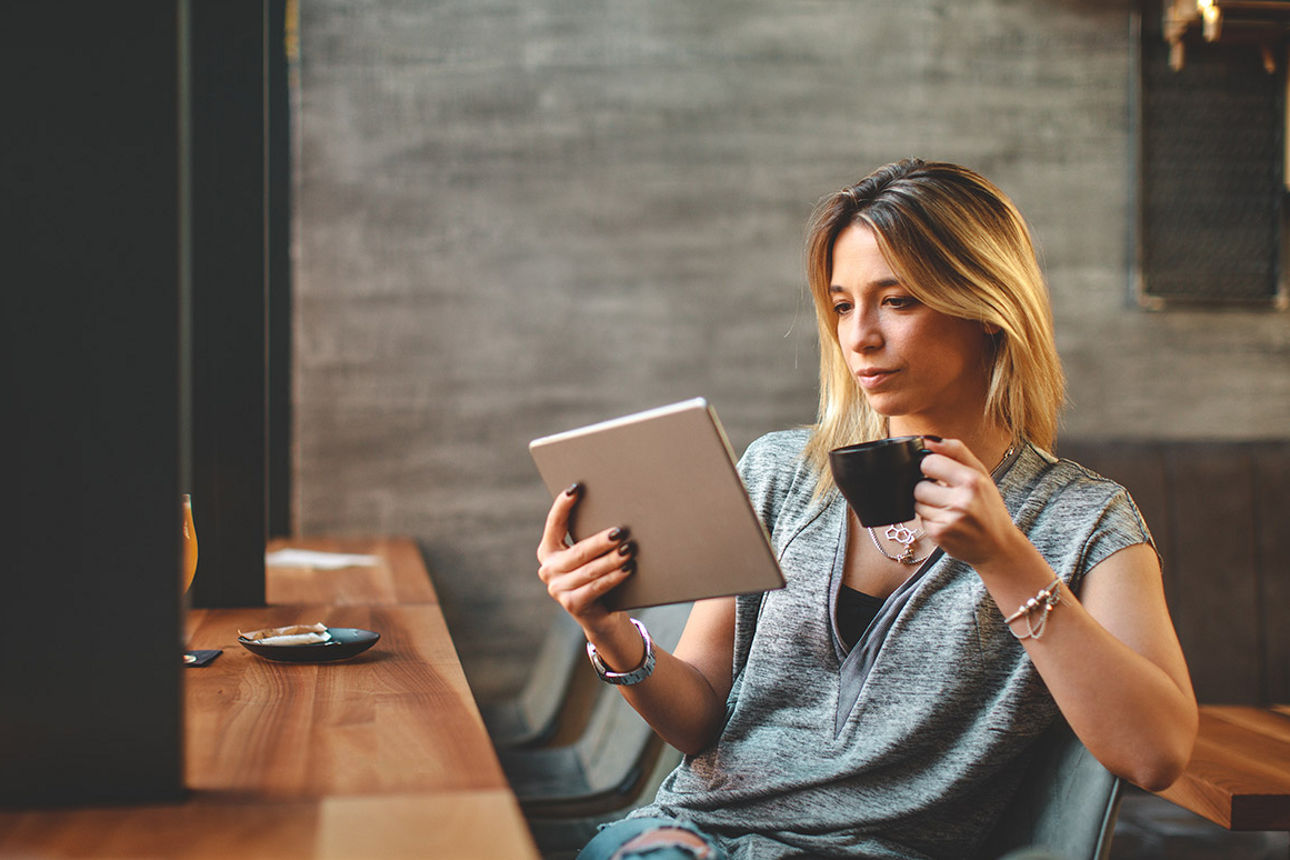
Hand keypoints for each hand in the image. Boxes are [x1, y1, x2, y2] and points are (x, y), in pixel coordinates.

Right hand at [536, 483, 636, 635]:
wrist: (601, 615)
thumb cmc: (598, 574)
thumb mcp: (591, 554)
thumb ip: (592, 536)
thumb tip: (615, 512)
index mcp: (548, 550)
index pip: (554, 523)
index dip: (563, 505)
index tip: (577, 488)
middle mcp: (548, 569)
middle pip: (578, 551)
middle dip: (600, 541)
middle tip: (619, 532)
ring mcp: (557, 589)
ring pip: (589, 570)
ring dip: (611, 560)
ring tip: (629, 550)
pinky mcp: (572, 604)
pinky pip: (596, 587)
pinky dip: (614, 578)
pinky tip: (628, 570)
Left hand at [913, 438, 1025, 566]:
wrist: (998, 546)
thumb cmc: (988, 507)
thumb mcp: (981, 474)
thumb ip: (956, 451)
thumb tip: (928, 440)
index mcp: (972, 480)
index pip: (928, 462)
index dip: (929, 467)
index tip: (937, 473)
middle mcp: (961, 501)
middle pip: (918, 486)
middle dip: (927, 489)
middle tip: (945, 495)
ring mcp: (949, 520)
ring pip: (916, 503)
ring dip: (927, 506)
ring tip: (948, 510)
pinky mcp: (939, 535)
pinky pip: (920, 520)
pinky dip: (930, 521)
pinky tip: (948, 523)